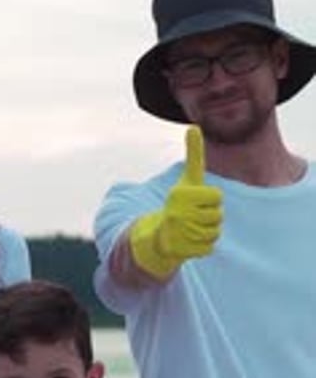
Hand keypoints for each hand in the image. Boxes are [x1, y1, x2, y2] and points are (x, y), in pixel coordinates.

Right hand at [129, 126, 222, 278]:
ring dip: (208, 232)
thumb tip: (194, 127)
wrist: (160, 234)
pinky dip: (203, 246)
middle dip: (211, 217)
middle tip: (195, 216)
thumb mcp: (188, 179)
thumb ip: (194, 155)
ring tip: (193, 228)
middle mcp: (178, 213)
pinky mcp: (181, 250)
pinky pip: (209, 248)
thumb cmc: (180, 203)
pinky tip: (191, 241)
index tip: (199, 200)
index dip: (212, 200)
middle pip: (218, 216)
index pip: (217, 197)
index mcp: (181, 194)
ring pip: (215, 232)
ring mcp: (179, 233)